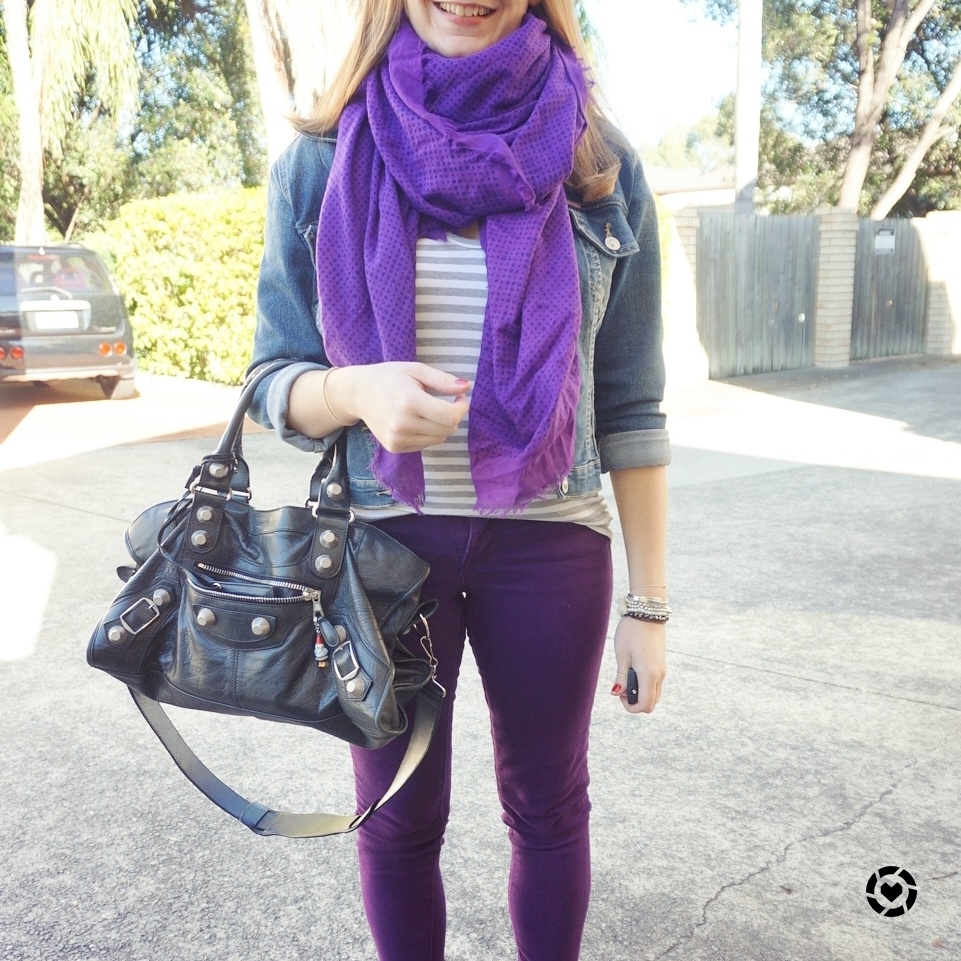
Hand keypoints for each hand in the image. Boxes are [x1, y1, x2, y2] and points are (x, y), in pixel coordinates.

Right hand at [330, 362, 470, 452]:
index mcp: (409, 401)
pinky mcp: (395, 447)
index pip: (450, 416)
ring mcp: (397, 438)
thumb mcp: (416, 370)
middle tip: (447, 402)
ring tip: (429, 410)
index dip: (461, 408)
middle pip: (447, 430)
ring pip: (439, 439)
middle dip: (453, 416)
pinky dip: (428, 433)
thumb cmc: (389, 378)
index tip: (459, 398)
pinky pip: (425, 444)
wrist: (358, 394)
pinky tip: (417, 420)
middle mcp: (403, 424)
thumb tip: (467, 387)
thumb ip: (443, 380)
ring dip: (442, 426)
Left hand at [610, 616, 665, 713]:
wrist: (647, 614)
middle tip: (622, 687)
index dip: (631, 707)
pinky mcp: (661, 665)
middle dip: (635, 702)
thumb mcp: (622, 655)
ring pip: (655, 694)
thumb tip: (617, 694)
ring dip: (641, 694)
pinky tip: (634, 672)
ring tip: (626, 678)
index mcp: (649, 674)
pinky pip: (656, 684)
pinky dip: (645, 686)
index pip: (645, 705)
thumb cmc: (631, 632)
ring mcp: (662, 670)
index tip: (619, 695)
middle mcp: (659, 675)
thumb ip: (621, 677)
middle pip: (651, 703)